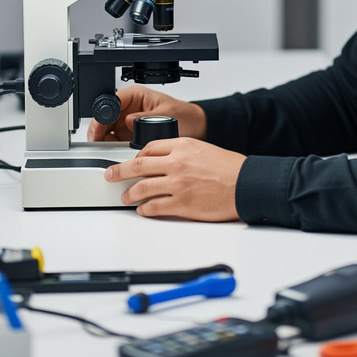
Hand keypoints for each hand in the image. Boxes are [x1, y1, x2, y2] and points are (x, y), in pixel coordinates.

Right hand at [86, 85, 206, 142]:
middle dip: (99, 130)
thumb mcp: (167, 114)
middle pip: (104, 117)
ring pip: (106, 130)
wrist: (195, 127)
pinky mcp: (129, 134)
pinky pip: (114, 140)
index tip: (98, 129)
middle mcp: (128, 107)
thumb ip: (147, 117)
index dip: (102, 115)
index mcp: (135, 95)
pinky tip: (112, 152)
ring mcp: (127, 121)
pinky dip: (110, 147)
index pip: (111, 102)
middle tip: (97, 143)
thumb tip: (129, 120)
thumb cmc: (184, 115)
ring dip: (103, 140)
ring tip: (104, 149)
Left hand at [104, 138, 245, 221]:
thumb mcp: (203, 149)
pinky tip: (143, 209)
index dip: (136, 156)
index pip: (149, 148)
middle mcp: (177, 163)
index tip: (132, 162)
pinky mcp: (181, 204)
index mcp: (183, 146)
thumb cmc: (229, 168)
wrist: (245, 184)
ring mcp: (178, 184)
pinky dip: (145, 209)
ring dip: (129, 193)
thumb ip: (182, 153)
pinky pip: (154, 207)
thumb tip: (163, 161)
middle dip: (119, 171)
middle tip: (110, 175)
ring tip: (125, 197)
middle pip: (138, 165)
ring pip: (141, 188)